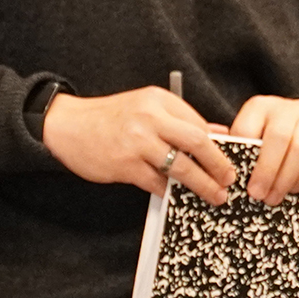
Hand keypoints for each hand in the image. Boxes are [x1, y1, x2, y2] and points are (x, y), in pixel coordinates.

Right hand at [41, 86, 234, 203]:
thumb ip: (178, 119)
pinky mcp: (124, 165)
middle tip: (229, 179)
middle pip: (197, 142)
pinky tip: (178, 197)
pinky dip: (170, 191)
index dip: (218, 144)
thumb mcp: (145, 106)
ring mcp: (137, 142)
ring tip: (214, 195)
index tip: (231, 159)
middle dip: (218, 164)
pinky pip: (156, 183)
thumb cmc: (110, 118)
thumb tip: (217, 134)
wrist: (67, 126)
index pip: (199, 123)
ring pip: (180, 167)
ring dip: (201, 184)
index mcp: (158, 100)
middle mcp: (150, 118)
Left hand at [229, 95, 298, 204]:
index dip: (242, 155)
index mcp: (261, 107)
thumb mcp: (255, 135)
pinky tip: (297, 187)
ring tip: (276, 196)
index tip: (237, 181)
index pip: (247, 128)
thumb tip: (224, 173)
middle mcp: (288, 107)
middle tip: (259, 195)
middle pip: (278, 137)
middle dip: (267, 170)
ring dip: (287, 177)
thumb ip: (241, 149)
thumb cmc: (274, 137)